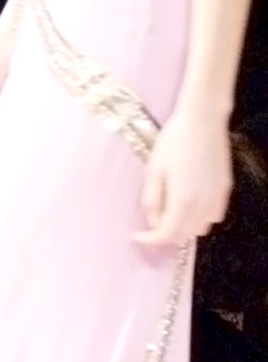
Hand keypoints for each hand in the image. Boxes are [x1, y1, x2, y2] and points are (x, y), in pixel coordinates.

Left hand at [136, 111, 232, 246]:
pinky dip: (199, 218)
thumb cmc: (173, 142)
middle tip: (150, 226)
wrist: (202, 121)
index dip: (151, 240)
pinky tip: (187, 205)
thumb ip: (152, 201)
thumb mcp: (153, 171)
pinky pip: (214, 215)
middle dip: (166, 235)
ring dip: (184, 228)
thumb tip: (153, 222)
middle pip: (185, 235)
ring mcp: (218, 196)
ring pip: (201, 228)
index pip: (168, 234)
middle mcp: (204, 202)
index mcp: (183, 199)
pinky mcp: (225, 188)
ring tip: (168, 213)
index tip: (137, 236)